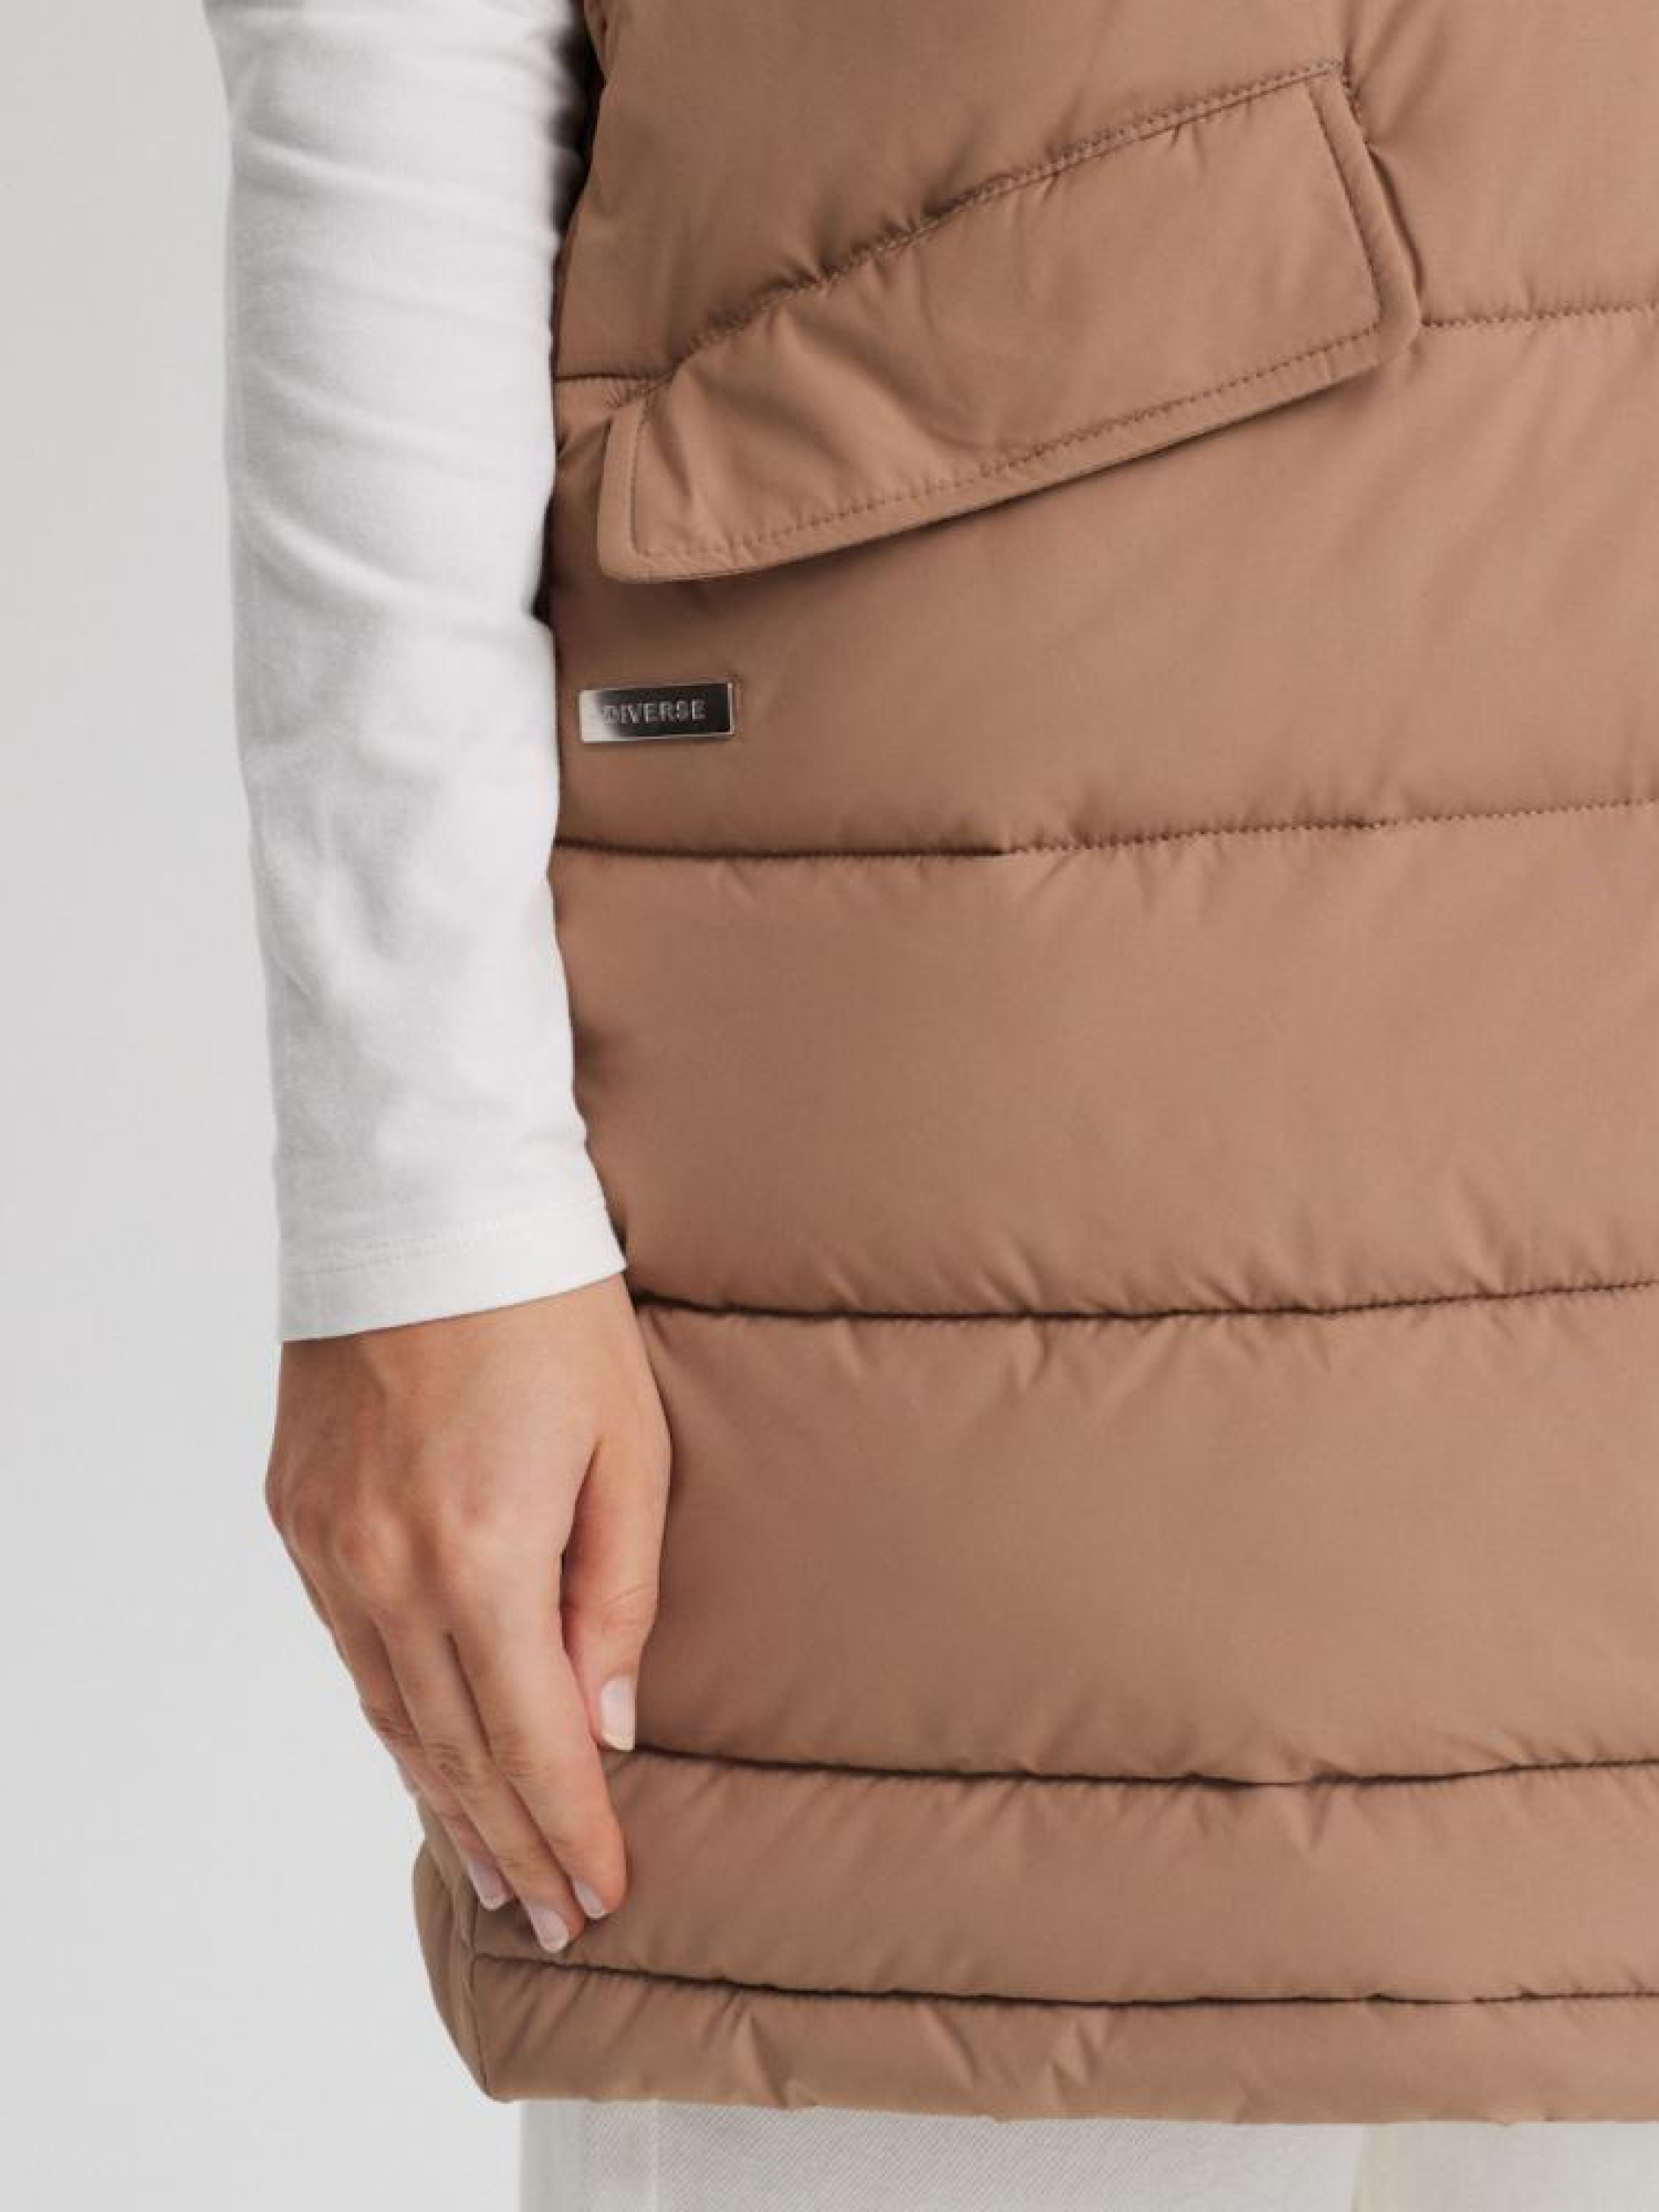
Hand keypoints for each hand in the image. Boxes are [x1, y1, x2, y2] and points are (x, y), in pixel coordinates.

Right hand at [265, 1276, 669, 1950]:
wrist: (427, 1203)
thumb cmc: (552, 1312)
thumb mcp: (628, 1449)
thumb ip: (617, 1595)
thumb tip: (608, 1722)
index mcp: (481, 1555)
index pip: (530, 1740)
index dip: (570, 1828)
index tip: (602, 1896)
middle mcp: (386, 1569)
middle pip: (452, 1748)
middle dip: (511, 1842)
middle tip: (552, 1918)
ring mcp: (328, 1546)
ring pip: (388, 1711)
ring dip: (443, 1799)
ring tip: (493, 1869)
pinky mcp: (297, 1514)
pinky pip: (348, 1649)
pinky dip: (392, 1718)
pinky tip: (423, 1755)